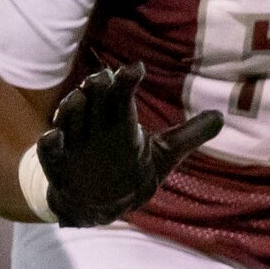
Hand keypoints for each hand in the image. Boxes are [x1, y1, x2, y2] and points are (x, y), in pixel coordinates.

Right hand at [32, 64, 219, 226]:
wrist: (102, 199)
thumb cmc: (131, 166)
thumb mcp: (165, 152)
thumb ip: (190, 135)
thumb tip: (221, 117)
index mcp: (120, 120)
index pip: (122, 95)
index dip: (127, 81)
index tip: (136, 69)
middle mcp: (95, 125)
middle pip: (93, 100)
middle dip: (96, 88)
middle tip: (102, 78)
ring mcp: (74, 142)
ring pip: (69, 119)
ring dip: (72, 108)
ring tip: (78, 98)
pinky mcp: (57, 164)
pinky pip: (48, 152)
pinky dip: (49, 145)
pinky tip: (52, 137)